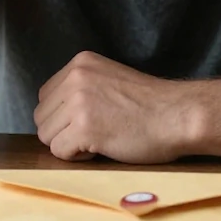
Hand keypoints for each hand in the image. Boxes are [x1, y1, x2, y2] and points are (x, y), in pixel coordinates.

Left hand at [34, 51, 196, 163]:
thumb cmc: (151, 105)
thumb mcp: (109, 81)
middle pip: (42, 117)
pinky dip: (78, 157)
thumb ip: (82, 88)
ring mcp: (78, 101)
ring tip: (101, 138)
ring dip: (70, 144)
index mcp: (81, 63)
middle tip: (96, 132)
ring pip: (47, 136)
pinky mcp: (83, 126)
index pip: (46, 96)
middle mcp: (75, 77)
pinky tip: (103, 146)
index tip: (90, 119)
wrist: (179, 115)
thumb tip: (54, 114)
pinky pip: (59, 152)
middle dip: (63, 131)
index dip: (63, 116)